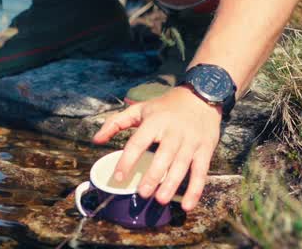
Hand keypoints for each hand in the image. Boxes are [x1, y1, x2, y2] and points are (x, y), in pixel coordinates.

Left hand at [91, 86, 222, 210]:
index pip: (138, 142)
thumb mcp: (139, 109)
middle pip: (163, 156)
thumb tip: (95, 140)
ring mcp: (190, 141)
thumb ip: (116, 123)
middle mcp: (173, 132)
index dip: (127, 160)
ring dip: (171, 184)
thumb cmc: (165, 107)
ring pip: (181, 165)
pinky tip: (187, 205)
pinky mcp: (205, 149)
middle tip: (142, 193)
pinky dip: (195, 190)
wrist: (200, 97)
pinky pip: (201, 172)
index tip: (118, 176)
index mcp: (154, 122)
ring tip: (160, 199)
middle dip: (153, 176)